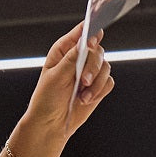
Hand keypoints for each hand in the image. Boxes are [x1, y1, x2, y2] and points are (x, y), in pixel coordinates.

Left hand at [24, 21, 114, 140]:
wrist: (51, 124)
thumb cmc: (47, 99)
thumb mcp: (56, 76)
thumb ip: (72, 58)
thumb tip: (85, 41)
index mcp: (64, 50)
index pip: (82, 32)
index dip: (90, 33)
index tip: (92, 41)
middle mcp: (79, 58)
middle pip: (97, 51)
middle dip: (93, 67)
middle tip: (84, 81)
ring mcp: (89, 72)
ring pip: (106, 67)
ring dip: (96, 83)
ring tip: (83, 97)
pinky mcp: (97, 86)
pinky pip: (108, 83)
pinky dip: (99, 92)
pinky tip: (86, 100)